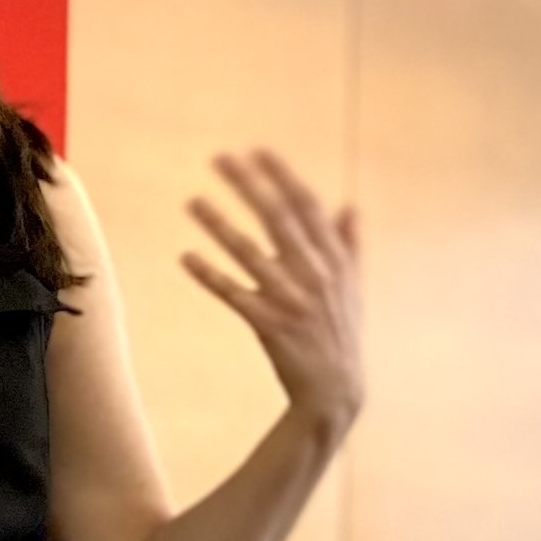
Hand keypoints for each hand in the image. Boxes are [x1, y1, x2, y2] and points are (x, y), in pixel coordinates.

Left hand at [183, 149, 362, 438]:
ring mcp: (291, 300)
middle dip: (249, 186)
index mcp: (334, 261)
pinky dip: (210, 275)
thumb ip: (350, 246)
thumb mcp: (354, 288)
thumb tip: (350, 207)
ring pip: (250, 254)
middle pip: (278, 220)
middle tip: (220, 158)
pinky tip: (186, 257)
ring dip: (219, 225)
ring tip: (192, 201)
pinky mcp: (269, 325)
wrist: (335, 390)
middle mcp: (315, 275)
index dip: (283, 177)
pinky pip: (234, 295)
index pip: (308, 207)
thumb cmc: (341, 333)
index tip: (259, 150)